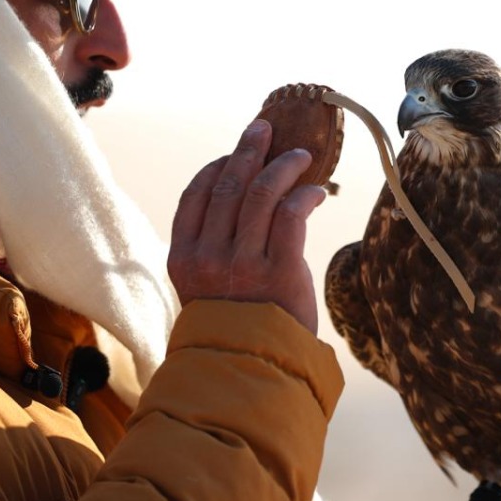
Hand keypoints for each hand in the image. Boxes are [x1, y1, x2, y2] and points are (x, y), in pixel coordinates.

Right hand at [169, 119, 326, 332]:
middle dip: (249, 151)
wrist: (252, 372)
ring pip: (262, 193)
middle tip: (265, 129)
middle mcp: (208, 256)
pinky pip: (291, 214)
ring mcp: (242, 263)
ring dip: (284, 167)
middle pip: (229, 185)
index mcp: (184, 257)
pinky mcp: (278, 270)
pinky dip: (305, 195)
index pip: (196, 194)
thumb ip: (214, 249)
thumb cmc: (235, 329)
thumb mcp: (207, 288)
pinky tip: (316, 192)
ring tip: (302, 156)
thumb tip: (243, 198)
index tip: (236, 152)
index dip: (218, 166)